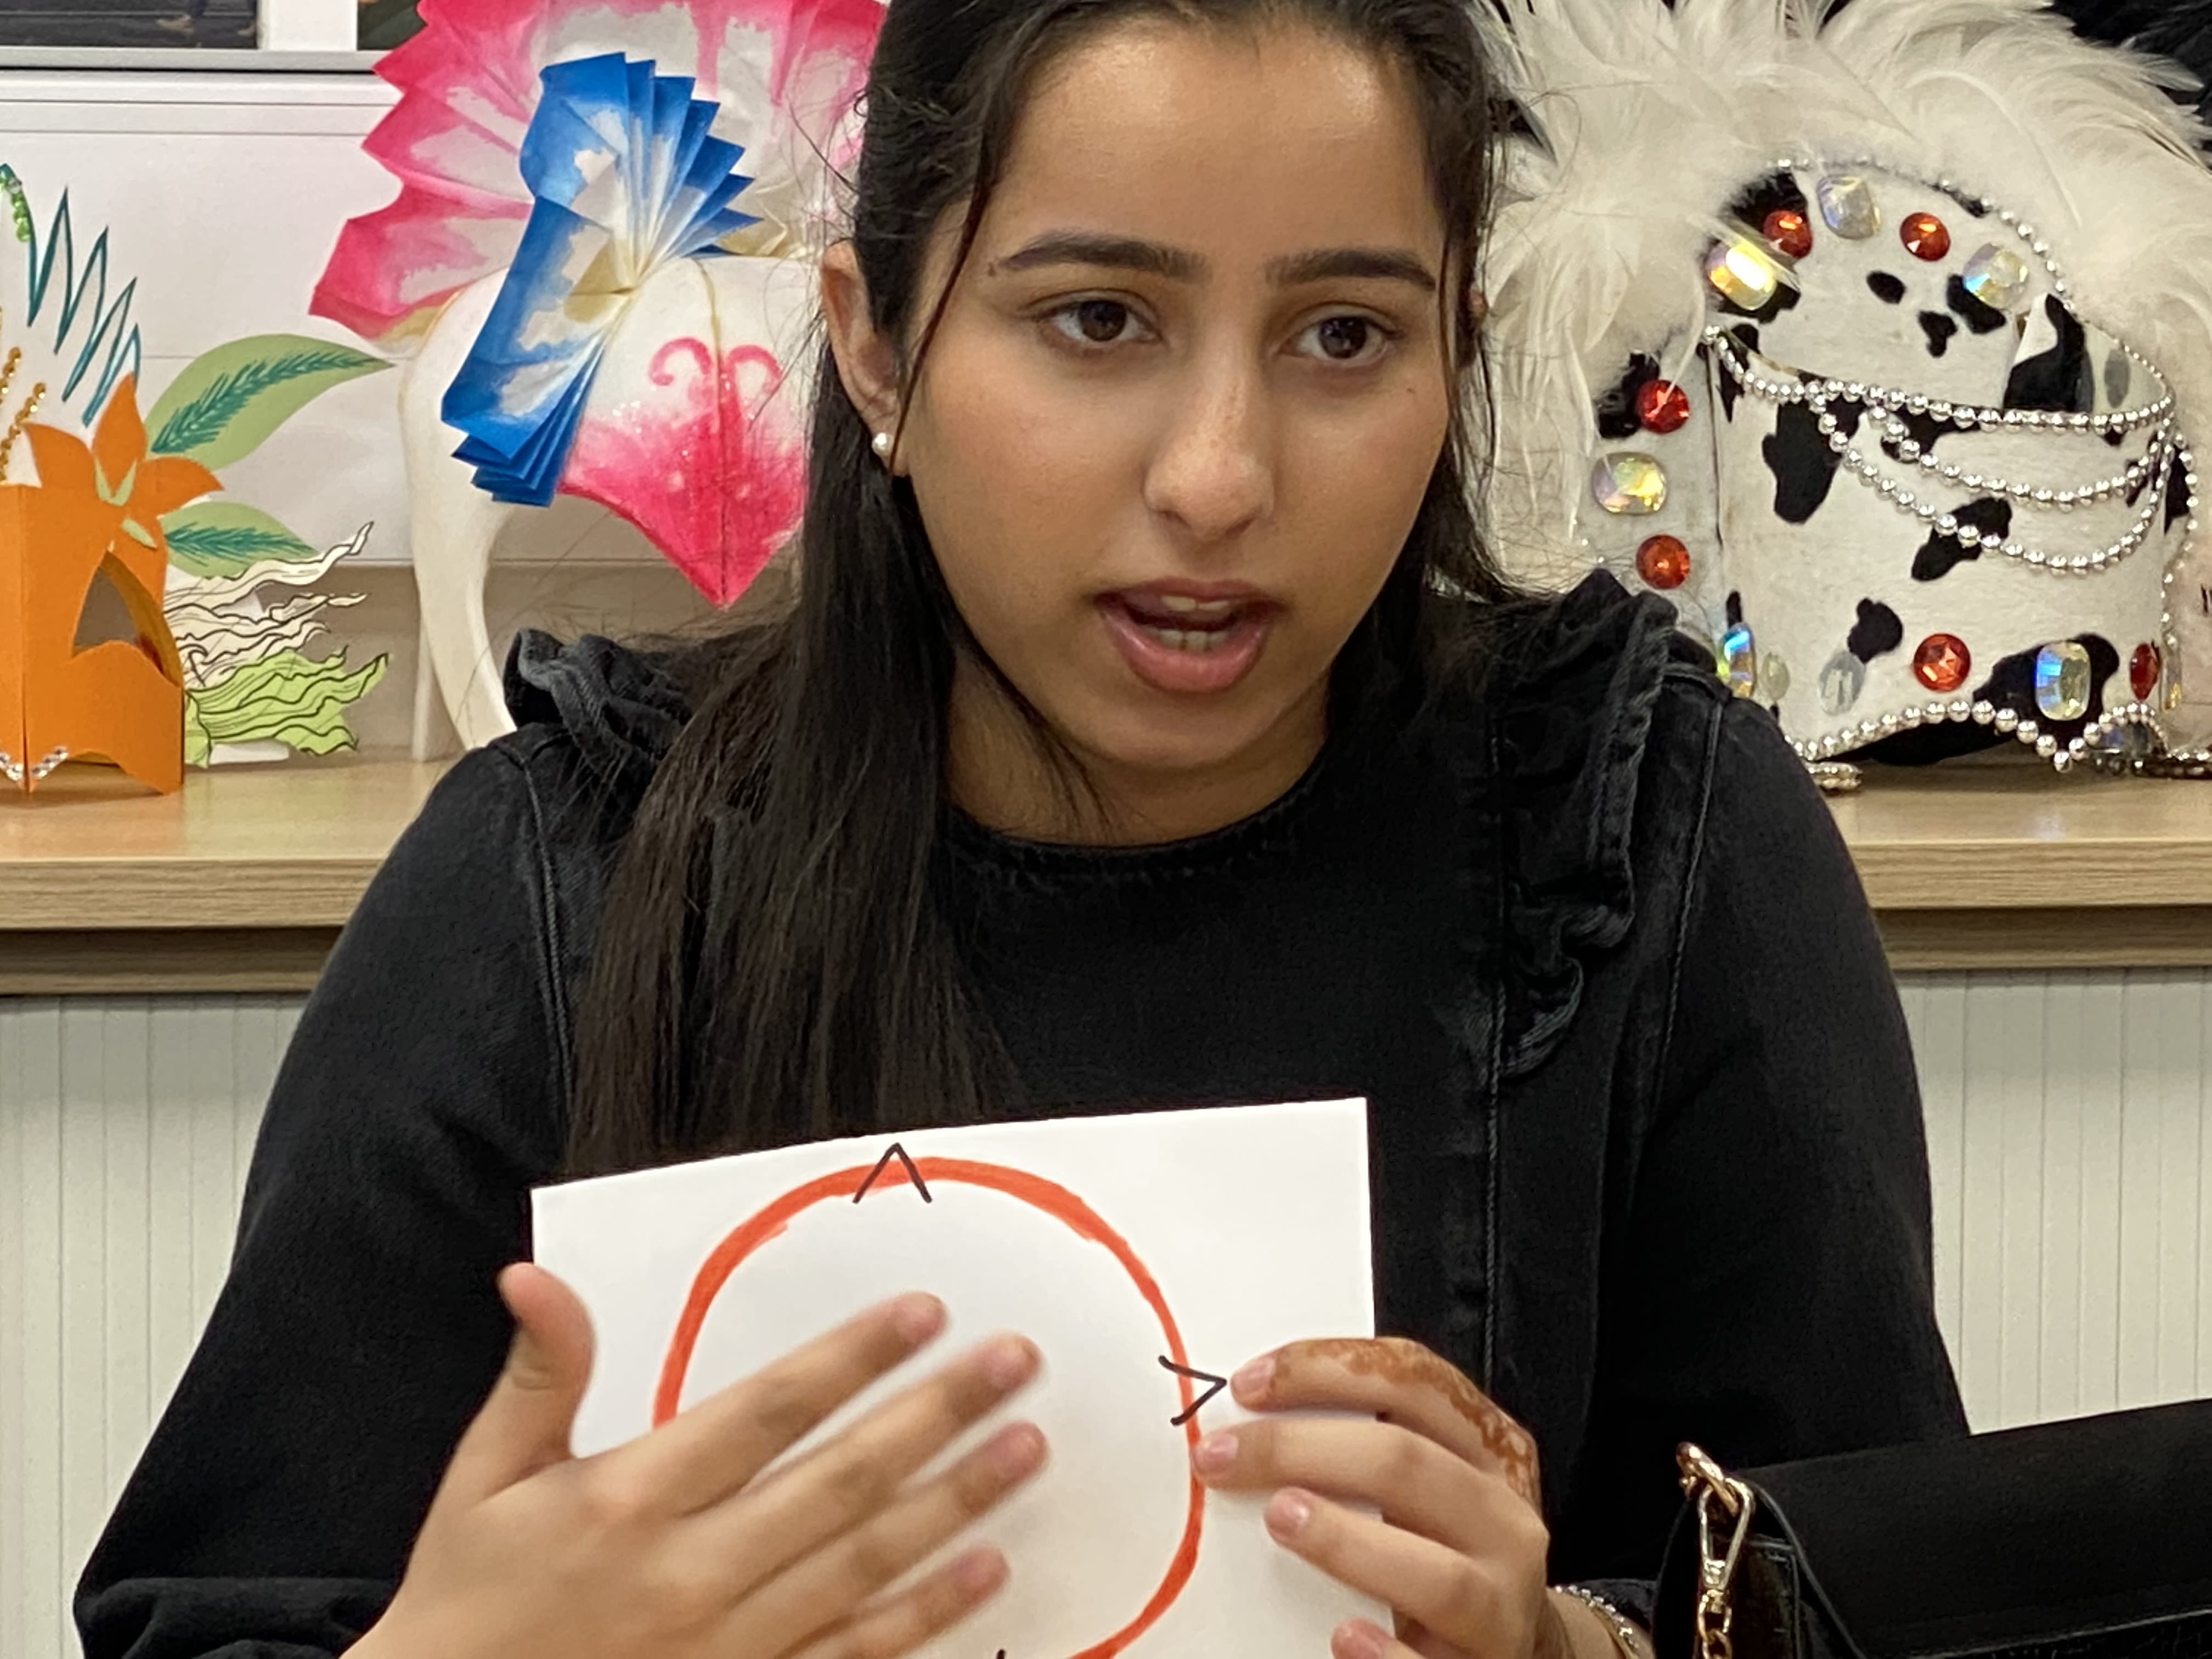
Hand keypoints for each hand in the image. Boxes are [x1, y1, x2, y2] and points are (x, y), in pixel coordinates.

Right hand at [356, 1264, 1046, 1658]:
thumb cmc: (469, 1601)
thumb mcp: (483, 1479)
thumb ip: (536, 1377)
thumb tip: (532, 1278)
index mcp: (631, 1502)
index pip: (767, 1411)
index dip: (851, 1358)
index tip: (923, 1313)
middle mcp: (690, 1573)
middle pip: (840, 1480)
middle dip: (936, 1414)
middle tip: (1013, 1363)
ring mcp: (728, 1644)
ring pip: (865, 1562)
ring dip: (955, 1502)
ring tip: (1025, 1448)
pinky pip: (855, 1652)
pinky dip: (926, 1613)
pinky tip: (985, 1570)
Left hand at [1190, 1336, 1580, 1658]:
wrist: (1511, 1645)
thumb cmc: (1446, 1547)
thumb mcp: (1428, 1479)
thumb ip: (1363, 1443)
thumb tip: (1245, 1425)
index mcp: (1488, 1448)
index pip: (1411, 1380)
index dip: (1324, 1370)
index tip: (1247, 1385)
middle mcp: (1503, 1519)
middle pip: (1407, 1464)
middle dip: (1302, 1450)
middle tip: (1225, 1457)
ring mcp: (1501, 1603)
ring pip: (1436, 1573)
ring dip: (1347, 1542)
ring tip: (1279, 1519)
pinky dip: (1385, 1654)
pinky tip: (1340, 1636)